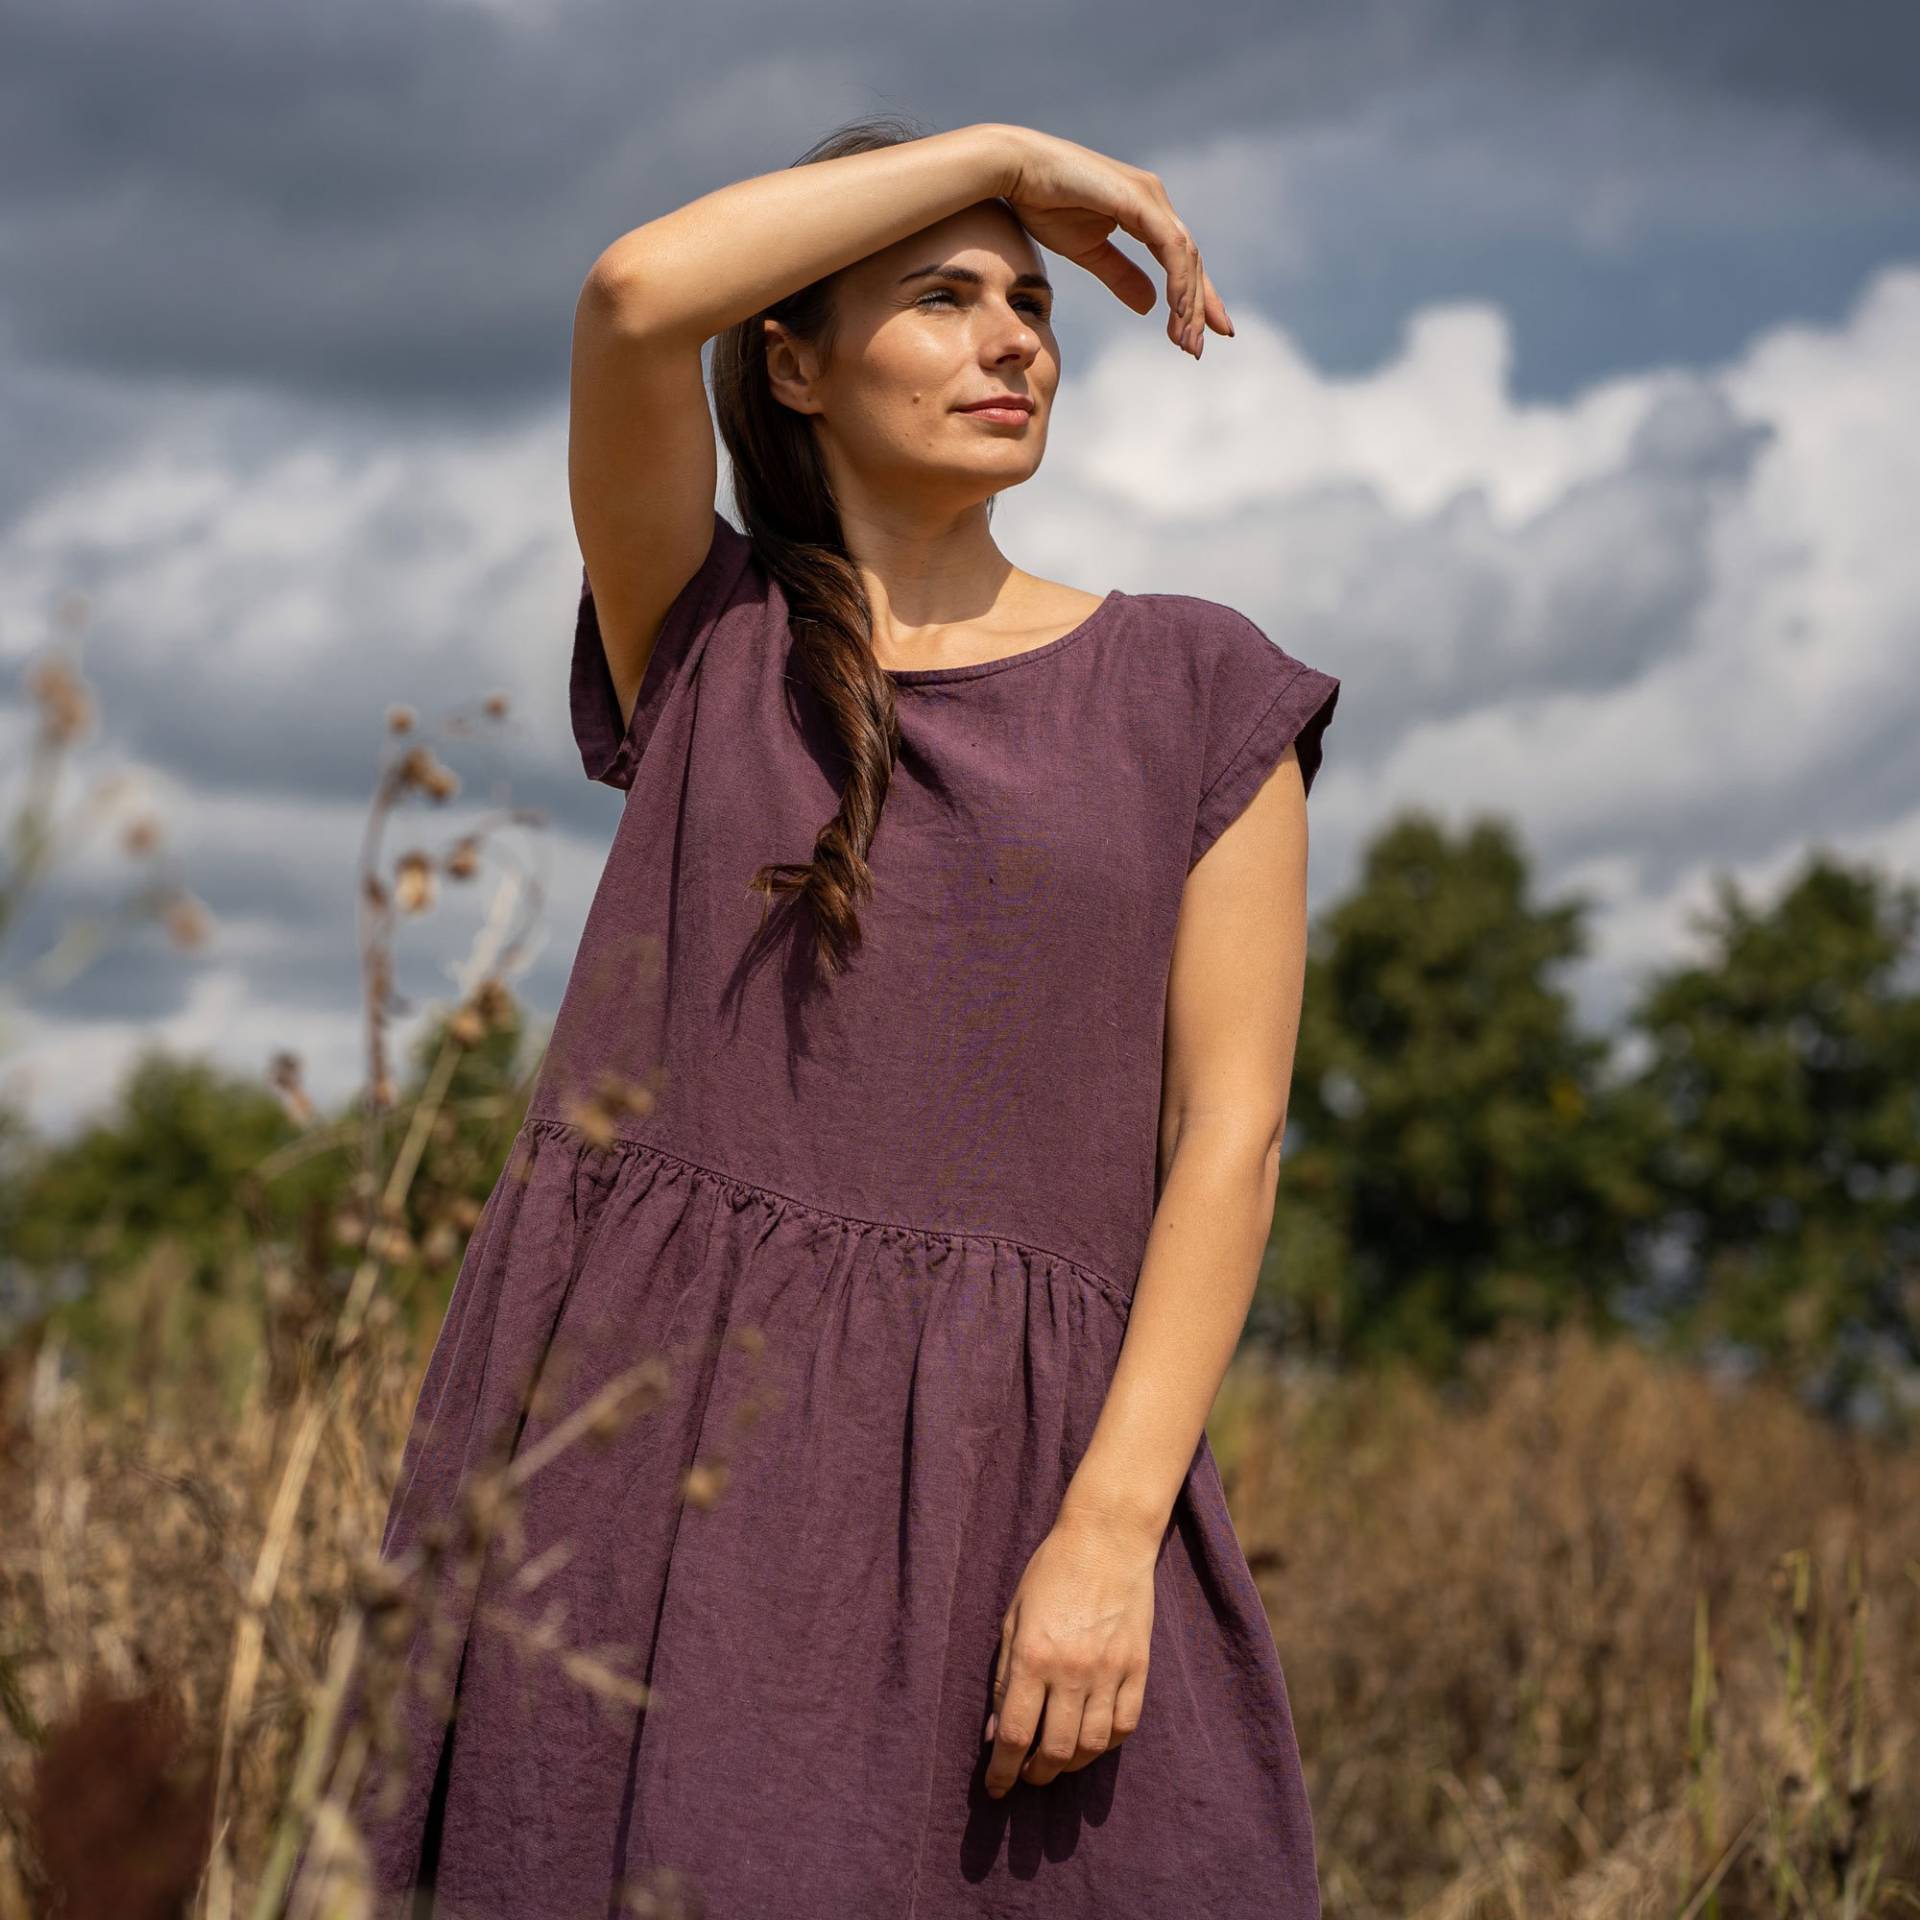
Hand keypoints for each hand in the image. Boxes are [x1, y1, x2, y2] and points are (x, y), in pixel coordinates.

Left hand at [982, 1508, 1157, 1796]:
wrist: (1107, 1538)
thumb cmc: (1051, 1572)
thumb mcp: (1013, 1618)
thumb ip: (1005, 1677)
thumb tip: (996, 1732)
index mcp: (1033, 1656)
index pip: (1015, 1734)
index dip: (1001, 1771)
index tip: (995, 1788)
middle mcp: (1072, 1671)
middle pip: (1054, 1751)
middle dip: (1035, 1774)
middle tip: (1025, 1775)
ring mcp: (1109, 1671)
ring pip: (1091, 1746)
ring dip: (1069, 1765)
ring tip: (1055, 1762)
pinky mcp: (1138, 1668)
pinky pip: (1125, 1725)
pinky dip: (1106, 1744)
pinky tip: (1091, 1740)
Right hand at [987, 124, 1231, 357]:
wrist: (1016, 170)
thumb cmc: (1043, 204)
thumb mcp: (1089, 252)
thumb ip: (1120, 276)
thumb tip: (1151, 306)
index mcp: (1145, 213)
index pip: (1180, 261)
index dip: (1195, 298)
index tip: (1200, 334)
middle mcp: (1154, 201)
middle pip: (1190, 262)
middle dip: (1199, 309)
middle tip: (1196, 350)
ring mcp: (1149, 198)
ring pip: (1185, 257)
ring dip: (1189, 303)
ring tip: (1187, 342)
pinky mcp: (1139, 199)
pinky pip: (1169, 247)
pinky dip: (1177, 280)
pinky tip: (1177, 311)